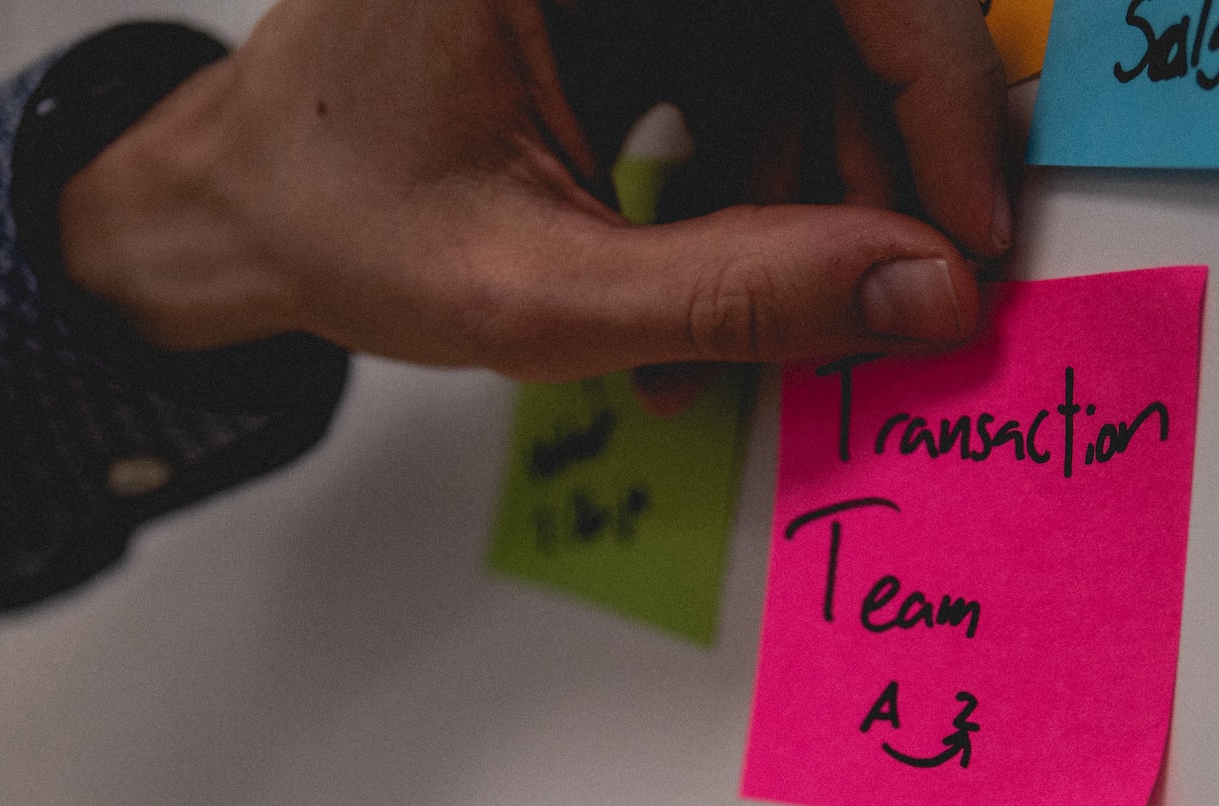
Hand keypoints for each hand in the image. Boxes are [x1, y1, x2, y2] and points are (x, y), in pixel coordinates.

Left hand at [61, 0, 1010, 379]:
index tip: (971, 233)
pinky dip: (754, 207)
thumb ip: (736, 298)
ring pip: (809, 67)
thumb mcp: (538, 292)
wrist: (246, 211)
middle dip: (871, 184)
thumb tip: (926, 295)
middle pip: (840, 17)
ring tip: (725, 357)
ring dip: (803, 221)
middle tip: (874, 318)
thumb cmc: (338, 220)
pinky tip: (694, 313)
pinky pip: (758, 91)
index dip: (939, 87)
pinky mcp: (641, 4)